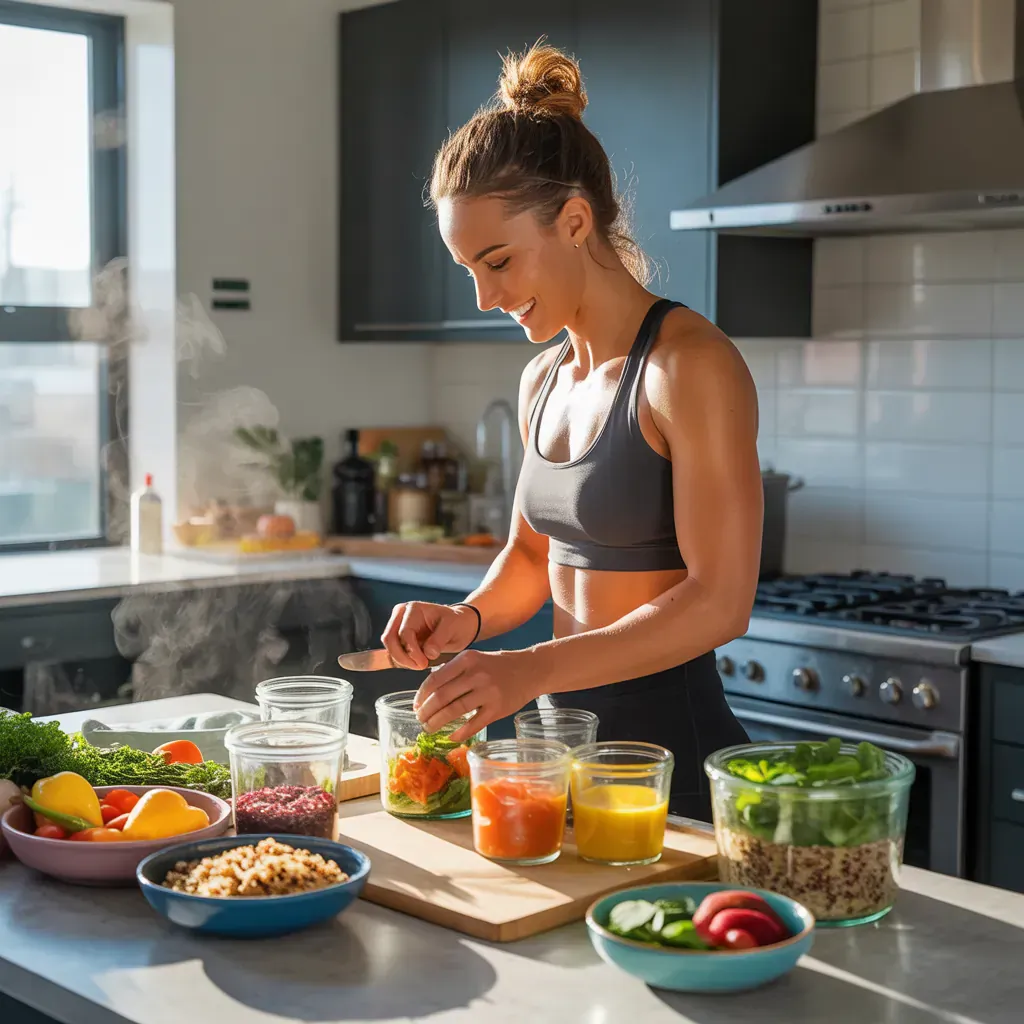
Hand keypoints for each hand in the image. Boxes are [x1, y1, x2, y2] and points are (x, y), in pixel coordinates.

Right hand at [380, 602, 478, 670]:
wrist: (459, 624)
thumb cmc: (456, 623)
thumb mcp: (452, 628)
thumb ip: (439, 639)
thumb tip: (428, 653)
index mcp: (413, 609)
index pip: (404, 633)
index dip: (411, 651)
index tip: (424, 664)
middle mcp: (401, 614)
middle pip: (389, 639)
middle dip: (402, 657)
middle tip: (420, 667)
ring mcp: (398, 625)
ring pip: (390, 647)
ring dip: (403, 660)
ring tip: (421, 664)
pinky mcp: (399, 637)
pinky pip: (394, 651)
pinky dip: (402, 660)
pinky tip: (416, 663)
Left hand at [413, 648, 541, 741]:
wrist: (530, 669)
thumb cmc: (498, 666)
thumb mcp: (474, 659)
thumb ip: (453, 671)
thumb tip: (427, 690)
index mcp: (467, 660)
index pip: (435, 679)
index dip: (421, 695)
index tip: (416, 705)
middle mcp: (476, 674)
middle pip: (442, 696)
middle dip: (426, 711)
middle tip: (420, 719)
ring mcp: (488, 692)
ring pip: (455, 710)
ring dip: (438, 722)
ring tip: (430, 728)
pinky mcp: (498, 709)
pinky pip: (474, 724)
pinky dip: (460, 733)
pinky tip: (452, 736)